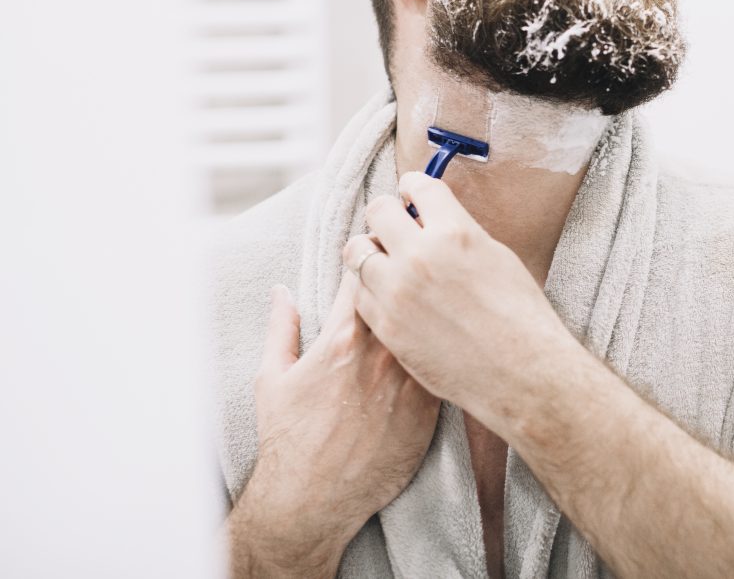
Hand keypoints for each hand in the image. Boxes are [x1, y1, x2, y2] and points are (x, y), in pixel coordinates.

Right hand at [229, 273, 439, 574]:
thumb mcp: (272, 379)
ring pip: (433, 328)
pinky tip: (451, 341)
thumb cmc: (288, 440)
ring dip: (433, 310)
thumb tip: (282, 291)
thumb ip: (281, 328)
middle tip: (415, 260)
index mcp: (342, 340)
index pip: (365, 276)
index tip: (378, 244)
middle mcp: (382, 355)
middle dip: (408, 274)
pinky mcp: (430, 409)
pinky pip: (446, 366)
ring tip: (439, 295)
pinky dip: (446, 351)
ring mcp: (410, 382)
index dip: (373, 254)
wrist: (314, 499)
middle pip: (406, 295)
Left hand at [346, 171, 574, 433]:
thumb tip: (431, 222)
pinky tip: (387, 292)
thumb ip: (457, 234)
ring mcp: (397, 291)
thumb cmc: (520, 315)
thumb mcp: (496, 256)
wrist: (521, 371)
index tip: (410, 194)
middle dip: (387, 214)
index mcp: (454, 232)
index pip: (417, 186)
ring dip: (370, 249)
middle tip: (395, 226)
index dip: (412, 187)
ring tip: (385, 260)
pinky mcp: (385, 325)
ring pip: (357, 250)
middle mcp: (420, 255)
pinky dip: (368, 286)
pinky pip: (357, 291)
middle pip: (378, 210)